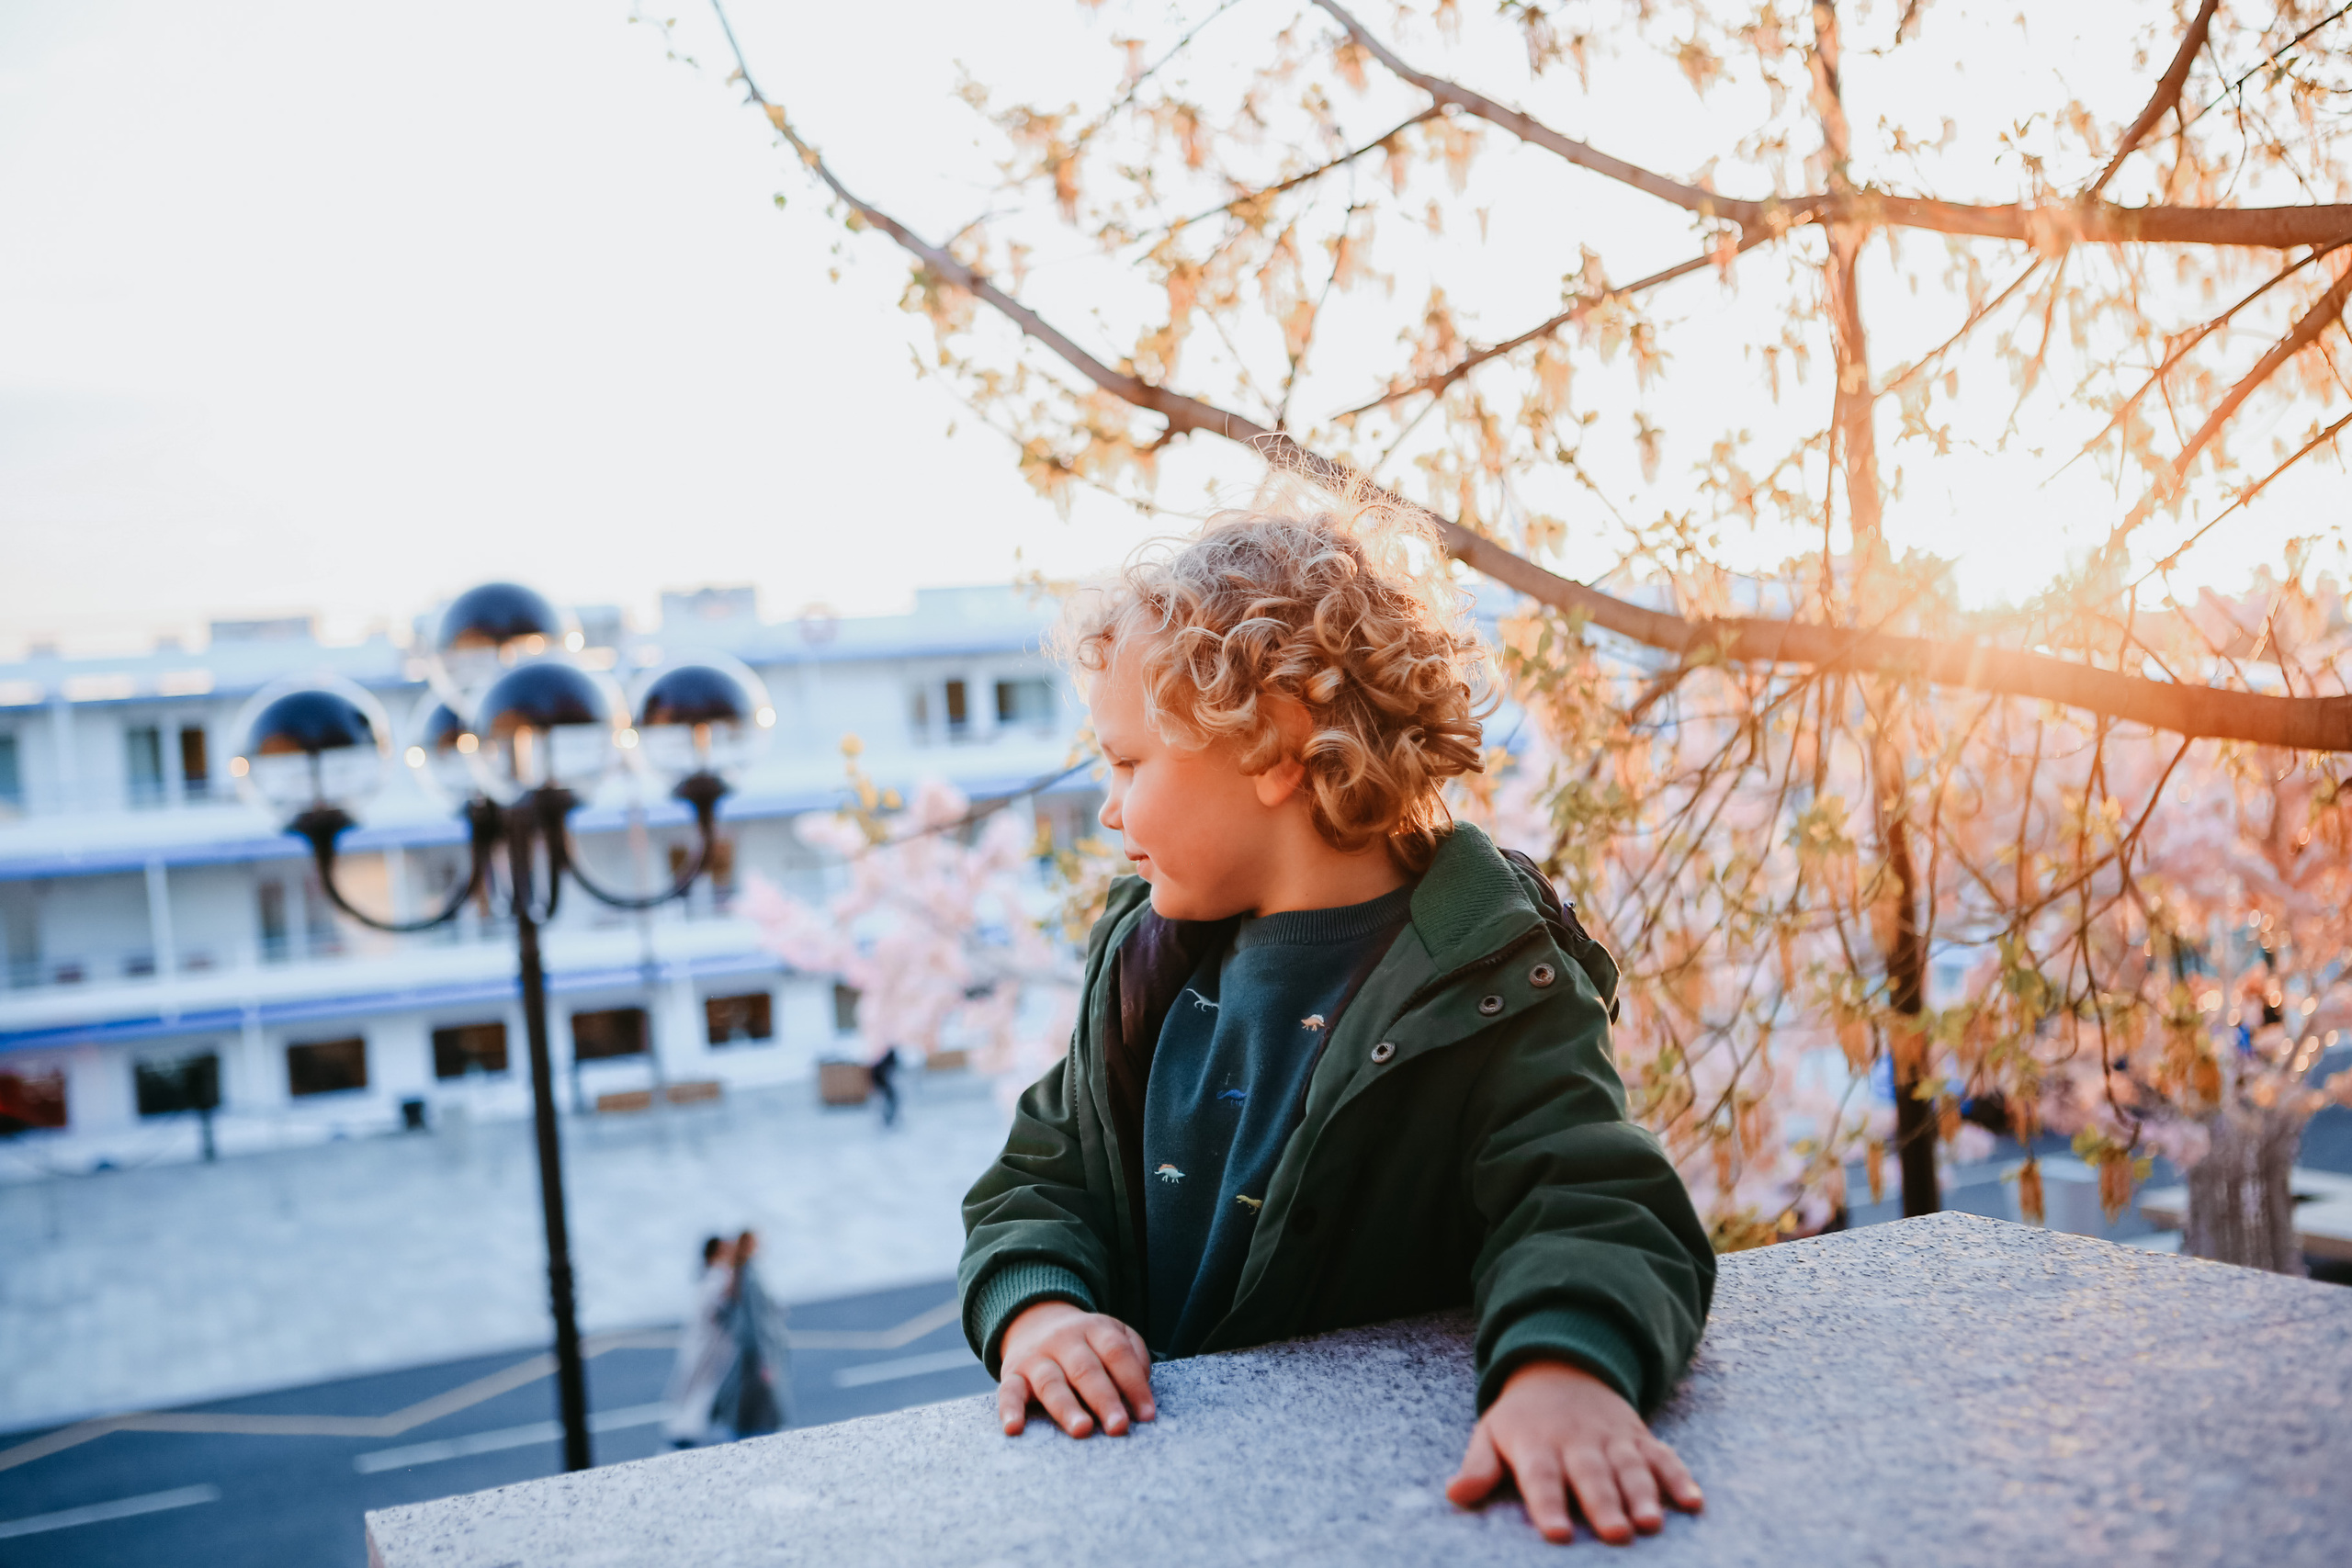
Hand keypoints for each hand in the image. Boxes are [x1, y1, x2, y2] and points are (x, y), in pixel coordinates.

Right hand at [995, 1301, 1154, 1438]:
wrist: (1035, 1321)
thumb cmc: (1086, 1342)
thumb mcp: (1111, 1334)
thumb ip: (1133, 1356)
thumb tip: (1141, 1392)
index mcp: (1094, 1328)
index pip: (1117, 1354)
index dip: (1134, 1384)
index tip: (1147, 1415)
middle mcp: (1064, 1340)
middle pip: (1086, 1369)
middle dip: (1104, 1400)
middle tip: (1119, 1426)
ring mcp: (1036, 1357)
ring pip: (1051, 1382)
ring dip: (1067, 1408)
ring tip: (1082, 1430)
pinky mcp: (1012, 1374)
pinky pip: (1008, 1392)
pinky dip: (1009, 1410)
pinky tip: (1015, 1428)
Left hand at [1446, 1360, 1701, 1544]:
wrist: (1560, 1366)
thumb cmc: (1521, 1419)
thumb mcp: (1490, 1433)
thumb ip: (1479, 1467)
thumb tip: (1455, 1494)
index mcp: (1537, 1444)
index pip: (1541, 1477)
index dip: (1547, 1505)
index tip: (1557, 1533)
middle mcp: (1578, 1442)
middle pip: (1592, 1475)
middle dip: (1604, 1504)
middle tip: (1615, 1534)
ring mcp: (1613, 1439)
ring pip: (1630, 1468)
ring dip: (1643, 1494)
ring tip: (1650, 1524)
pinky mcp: (1640, 1438)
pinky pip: (1663, 1457)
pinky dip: (1679, 1477)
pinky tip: (1693, 1502)